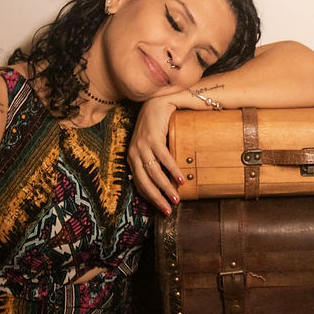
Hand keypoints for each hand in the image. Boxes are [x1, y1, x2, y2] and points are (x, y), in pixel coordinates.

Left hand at [128, 96, 183, 214]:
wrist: (156, 103)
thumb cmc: (156, 126)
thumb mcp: (150, 146)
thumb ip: (152, 161)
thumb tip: (160, 181)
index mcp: (132, 158)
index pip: (139, 184)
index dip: (150, 198)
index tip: (162, 209)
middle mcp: (134, 153)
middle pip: (145, 182)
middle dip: (157, 198)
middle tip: (169, 211)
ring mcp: (142, 145)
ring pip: (154, 172)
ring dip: (166, 187)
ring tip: (176, 198)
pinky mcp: (152, 138)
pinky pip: (164, 158)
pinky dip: (172, 170)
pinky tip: (180, 179)